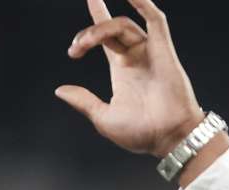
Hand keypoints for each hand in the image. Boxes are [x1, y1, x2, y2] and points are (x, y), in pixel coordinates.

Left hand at [56, 0, 205, 156]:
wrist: (167, 138)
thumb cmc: (142, 134)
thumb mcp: (103, 118)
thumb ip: (83, 101)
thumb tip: (61, 91)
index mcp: (122, 70)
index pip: (107, 36)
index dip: (97, 16)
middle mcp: (135, 57)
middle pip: (110, 30)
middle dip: (88, 34)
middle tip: (75, 49)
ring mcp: (150, 52)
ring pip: (123, 26)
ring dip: (101, 29)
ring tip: (85, 43)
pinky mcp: (163, 51)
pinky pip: (155, 21)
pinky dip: (143, 4)